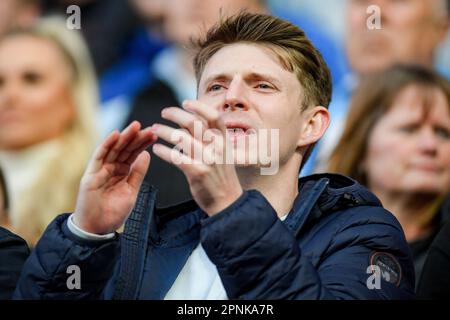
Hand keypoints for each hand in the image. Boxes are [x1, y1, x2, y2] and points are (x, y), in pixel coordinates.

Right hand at [73, 121, 156, 233]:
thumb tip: (147, 154)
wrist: (97, 229)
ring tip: (136, 126)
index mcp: (122, 172)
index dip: (143, 144)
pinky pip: (98, 156)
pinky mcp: (90, 175)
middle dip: (137, 137)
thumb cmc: (113, 212)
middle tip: (150, 128)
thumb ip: (138, 173)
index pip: (133, 154)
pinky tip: (116, 134)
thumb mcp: (131, 191)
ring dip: (124, 136)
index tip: (154, 134)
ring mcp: (100, 170)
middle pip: (125, 148)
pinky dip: (106, 144)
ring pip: (113, 149)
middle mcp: (110, 168)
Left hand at [151, 100, 242, 215]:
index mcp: (224, 140)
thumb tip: (190, 121)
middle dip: (175, 114)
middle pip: (193, 123)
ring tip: (155, 129)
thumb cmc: (221, 176)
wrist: (227, 201)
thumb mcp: (222, 153)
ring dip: (164, 131)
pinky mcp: (197, 172)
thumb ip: (208, 137)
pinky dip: (163, 151)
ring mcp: (208, 160)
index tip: (185, 102)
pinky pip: (176, 157)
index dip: (199, 106)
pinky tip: (157, 148)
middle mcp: (217, 147)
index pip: (213, 116)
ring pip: (181, 138)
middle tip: (163, 112)